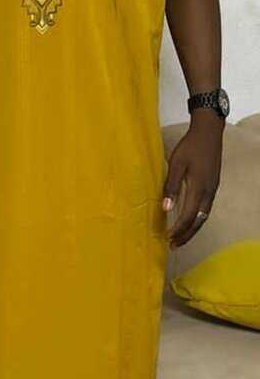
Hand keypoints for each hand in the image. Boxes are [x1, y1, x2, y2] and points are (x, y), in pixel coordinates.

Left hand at [162, 112, 222, 248]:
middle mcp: (208, 192)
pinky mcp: (212, 186)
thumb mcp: (176, 164)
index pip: (188, 216)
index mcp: (199, 188)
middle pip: (199, 221)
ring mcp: (212, 190)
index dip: (178, 229)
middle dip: (186, 235)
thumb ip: (171, 186)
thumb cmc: (190, 147)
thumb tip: (166, 208)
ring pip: (204, 216)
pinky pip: (205, 209)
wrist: (209, 133)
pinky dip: (197, 219)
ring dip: (192, 229)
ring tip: (180, 238)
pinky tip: (189, 221)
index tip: (168, 238)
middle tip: (174, 246)